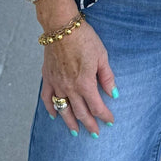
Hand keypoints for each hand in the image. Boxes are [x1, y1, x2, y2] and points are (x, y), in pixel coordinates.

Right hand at [41, 19, 116, 136]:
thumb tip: (113, 93)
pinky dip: (51, 108)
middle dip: (89, 124)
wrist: (62, 27)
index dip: (105, 116)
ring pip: (63, 109)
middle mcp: (70, 88)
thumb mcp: (102, 56)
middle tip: (95, 133)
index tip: (110, 121)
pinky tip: (55, 115)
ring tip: (75, 132)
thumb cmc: (84, 39)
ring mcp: (57, 83)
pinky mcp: (47, 77)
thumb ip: (107, 77)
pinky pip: (47, 98)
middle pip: (80, 112)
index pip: (97, 107)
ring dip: (70, 122)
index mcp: (85, 83)